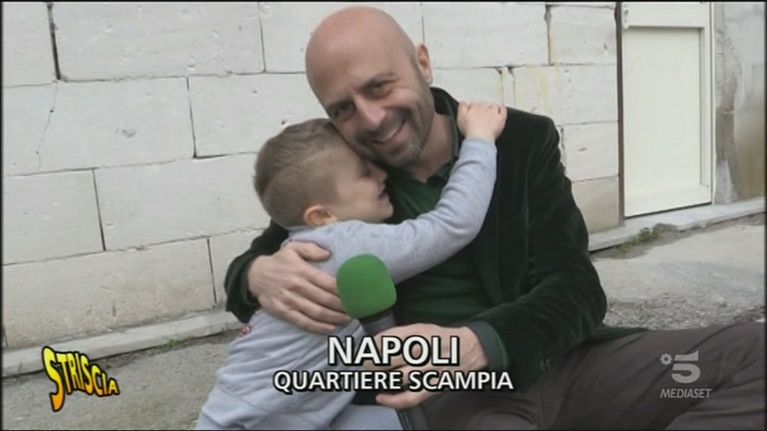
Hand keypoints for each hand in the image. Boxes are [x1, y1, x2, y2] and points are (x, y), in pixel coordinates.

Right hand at [247, 241, 350, 333]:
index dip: (343, 291)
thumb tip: (329, 254)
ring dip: (334, 318)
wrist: (255, 275)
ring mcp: (289, 301)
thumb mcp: (293, 248)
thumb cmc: (279, 261)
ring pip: (316, 313)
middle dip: (342, 307)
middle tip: (356, 310)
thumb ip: (311, 249)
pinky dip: (318, 327)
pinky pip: (303, 322)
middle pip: (325, 299)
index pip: (328, 283)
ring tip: (348, 320)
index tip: (355, 295)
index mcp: (302, 271)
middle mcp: (297, 286)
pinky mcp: (283, 312)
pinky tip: (331, 328)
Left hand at [368, 324, 487, 409]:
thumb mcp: (422, 328)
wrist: (470, 350)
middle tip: (366, 362)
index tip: (368, 347)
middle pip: (394, 358)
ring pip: (400, 377)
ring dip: (382, 377)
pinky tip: (381, 397)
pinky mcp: (434, 386)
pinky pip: (411, 397)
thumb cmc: (441, 339)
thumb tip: (376, 342)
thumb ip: (400, 334)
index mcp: (423, 333)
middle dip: (374, 361)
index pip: (393, 338)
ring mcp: (431, 370)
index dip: (376, 344)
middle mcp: (427, 351)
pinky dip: (394, 400)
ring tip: (372, 375)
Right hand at [457, 101, 507, 142]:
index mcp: (474, 107)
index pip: (473, 104)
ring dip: (492, 108)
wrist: (479, 138)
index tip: (471, 113)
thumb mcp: (460, 117)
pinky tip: (501, 111)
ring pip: (494, 106)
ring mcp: (493, 113)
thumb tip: (463, 103)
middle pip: (483, 104)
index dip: (472, 108)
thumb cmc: (470, 130)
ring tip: (490, 113)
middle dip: (482, 108)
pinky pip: (503, 111)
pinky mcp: (500, 119)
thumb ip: (462, 107)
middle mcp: (484, 108)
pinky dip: (502, 110)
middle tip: (480, 115)